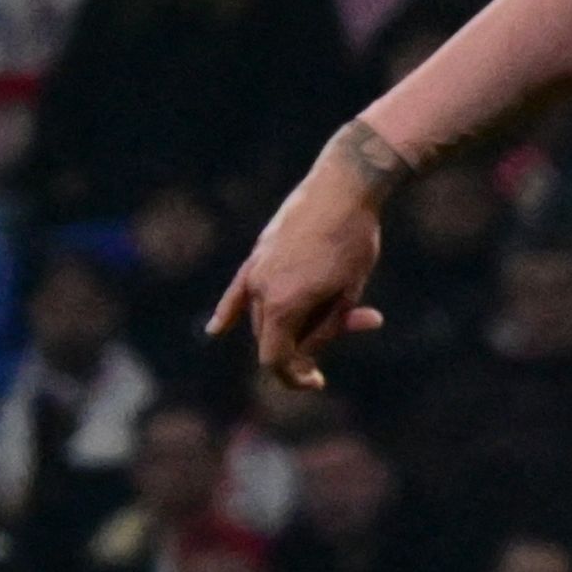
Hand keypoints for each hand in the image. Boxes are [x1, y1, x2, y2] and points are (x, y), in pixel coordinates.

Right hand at [207, 147, 390, 389]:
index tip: (317, 382)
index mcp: (283, 304)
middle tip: (354, 320)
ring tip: (338, 296)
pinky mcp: (256, 255)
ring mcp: (255, 271)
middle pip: (272, 338)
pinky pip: (238, 292)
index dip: (294, 377)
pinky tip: (216, 330)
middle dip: (303, 347)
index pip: (276, 359)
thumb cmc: (354, 243)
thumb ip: (326, 326)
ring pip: (262, 317)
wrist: (341, 189)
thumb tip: (308, 353)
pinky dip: (229, 312)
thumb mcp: (348, 293)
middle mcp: (260, 289)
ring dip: (290, 326)